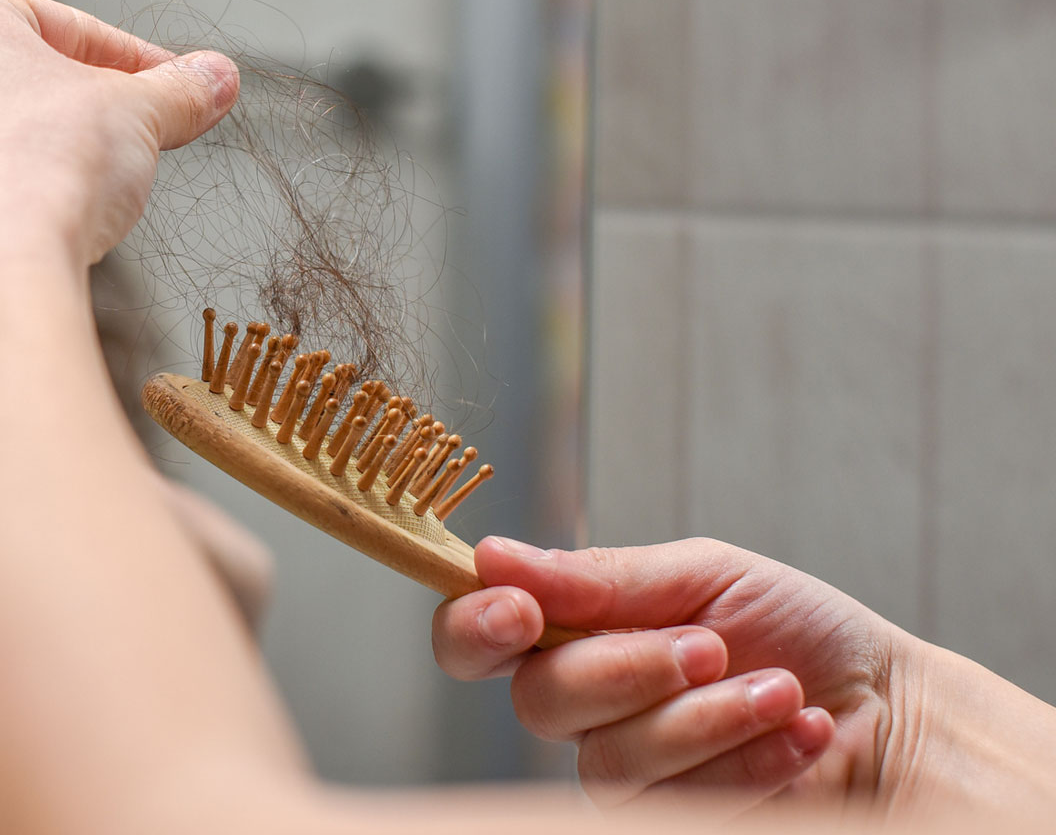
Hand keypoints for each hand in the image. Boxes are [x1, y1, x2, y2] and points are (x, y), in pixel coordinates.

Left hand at [0, 0, 237, 302]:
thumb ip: (178, 89)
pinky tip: (36, 237)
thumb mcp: (140, 111)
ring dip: (27, 162)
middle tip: (127, 136)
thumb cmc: (52, 164)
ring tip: (83, 194)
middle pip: (6, 85)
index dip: (125, 57)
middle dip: (70, 109)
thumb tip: (218, 78)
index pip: (57, 25)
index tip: (166, 85)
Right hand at [433, 537, 909, 814]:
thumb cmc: (800, 632)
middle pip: (537, 702)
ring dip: (707, 718)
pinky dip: (749, 758)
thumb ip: (601, 576)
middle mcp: (585, 705)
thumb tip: (494, 557)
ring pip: (609, 759)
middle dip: (629, 669)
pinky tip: (799, 732)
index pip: (475, 638)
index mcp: (575, 632)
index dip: (473, 627)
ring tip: (779, 690)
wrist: (892, 712)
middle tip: (710, 647)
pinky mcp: (671, 816)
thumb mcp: (704, 575)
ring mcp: (625, 769)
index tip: (519, 611)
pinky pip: (672, 800)